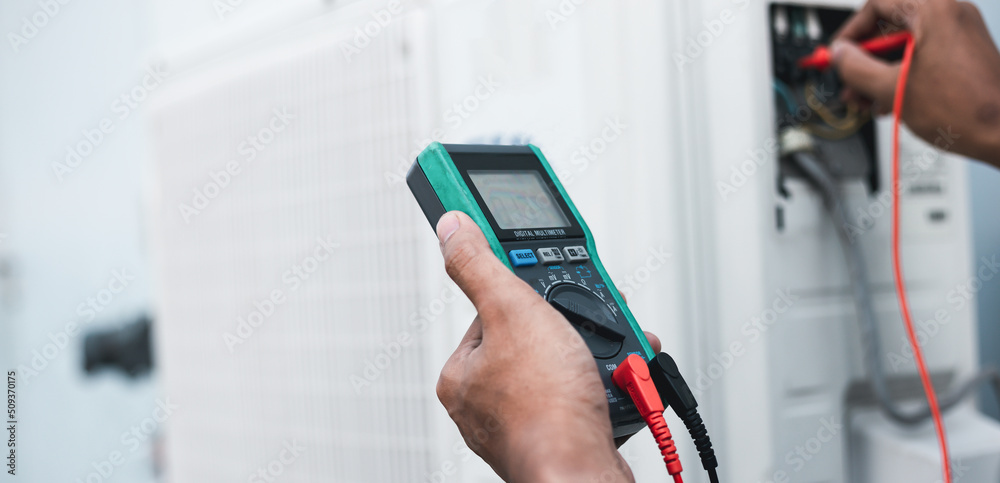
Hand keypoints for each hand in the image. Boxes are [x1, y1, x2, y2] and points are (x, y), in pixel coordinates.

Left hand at [433, 211, 660, 482]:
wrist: (584, 472)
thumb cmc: (546, 409)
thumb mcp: (512, 311)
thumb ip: (480, 266)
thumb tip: (452, 227)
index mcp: (463, 373)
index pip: (493, 310)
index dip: (528, 292)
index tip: (547, 279)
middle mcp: (487, 401)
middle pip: (536, 335)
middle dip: (574, 324)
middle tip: (592, 320)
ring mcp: (526, 421)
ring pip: (567, 363)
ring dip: (599, 349)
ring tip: (614, 352)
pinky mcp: (562, 436)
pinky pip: (588, 394)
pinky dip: (610, 381)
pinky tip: (621, 379)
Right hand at [831, 0, 999, 165]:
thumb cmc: (965, 109)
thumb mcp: (891, 88)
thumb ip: (856, 68)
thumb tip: (838, 55)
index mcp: (934, 10)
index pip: (877, 5)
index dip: (850, 32)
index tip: (838, 54)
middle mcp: (951, 14)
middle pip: (890, 27)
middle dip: (864, 59)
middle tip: (850, 83)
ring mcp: (961, 33)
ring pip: (905, 44)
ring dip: (880, 71)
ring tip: (868, 99)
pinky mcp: (965, 53)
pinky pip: (923, 55)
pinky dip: (902, 73)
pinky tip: (890, 100)